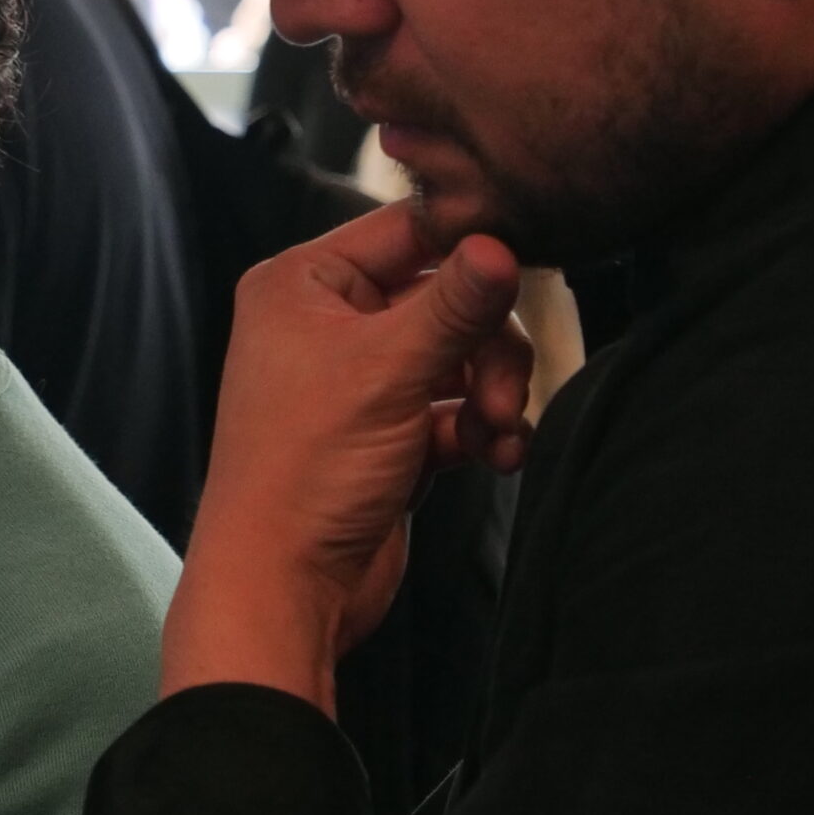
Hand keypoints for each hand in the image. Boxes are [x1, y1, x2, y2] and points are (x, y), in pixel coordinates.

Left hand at [163, 202, 532, 711]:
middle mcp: (326, 322)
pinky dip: (482, 427)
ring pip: (461, 354)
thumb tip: (501, 242)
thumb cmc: (307, 469)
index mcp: (301, 284)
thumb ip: (454, 304)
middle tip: (501, 395)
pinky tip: (497, 456)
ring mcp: (359, 380)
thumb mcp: (388, 371)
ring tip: (498, 432)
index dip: (472, 245)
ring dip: (493, 391)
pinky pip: (457, 406)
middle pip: (447, 295)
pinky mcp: (389, 431)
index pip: (406, 230)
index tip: (529, 269)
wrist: (285, 584)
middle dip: (489, 345)